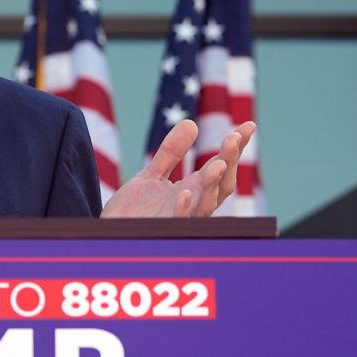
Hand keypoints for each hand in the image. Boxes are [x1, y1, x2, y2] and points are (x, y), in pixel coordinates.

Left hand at [100, 120, 254, 217]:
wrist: (108, 234)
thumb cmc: (133, 211)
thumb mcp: (152, 175)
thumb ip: (171, 153)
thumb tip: (191, 122)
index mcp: (193, 191)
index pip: (221, 168)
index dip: (235, 148)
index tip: (248, 125)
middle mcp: (192, 206)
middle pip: (220, 185)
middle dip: (229, 162)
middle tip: (233, 137)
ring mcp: (179, 219)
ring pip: (205, 205)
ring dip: (212, 185)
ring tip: (219, 164)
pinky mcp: (161, 230)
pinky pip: (177, 222)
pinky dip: (183, 208)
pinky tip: (185, 192)